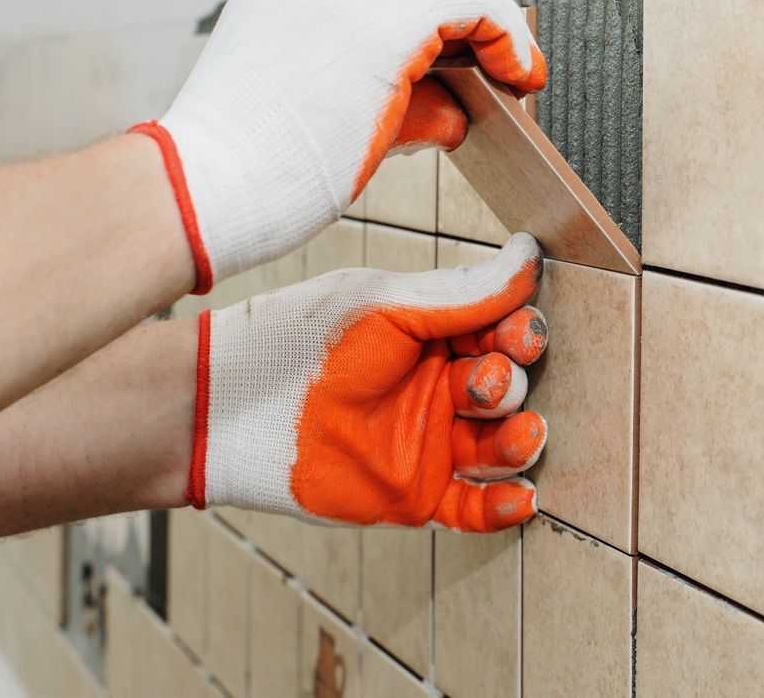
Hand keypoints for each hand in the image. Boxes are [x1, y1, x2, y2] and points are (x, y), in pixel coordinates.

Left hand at [132, 0, 546, 291]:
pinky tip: (392, 61)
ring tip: (447, 68)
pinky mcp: (270, 2)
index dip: (507, 36)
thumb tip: (450, 112)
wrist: (196, 193)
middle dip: (476, 21)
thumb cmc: (273, 191)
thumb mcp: (372, 155)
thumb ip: (424, 116)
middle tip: (497, 65)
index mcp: (367, 25)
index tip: (521, 72)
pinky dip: (382, 20)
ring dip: (429, 18)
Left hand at [189, 233, 548, 532]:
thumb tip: (528, 257)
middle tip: (483, 381)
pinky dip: (503, 504)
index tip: (521, 334)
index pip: (499, 332)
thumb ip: (461, 294)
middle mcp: (435, 387)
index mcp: (430, 335)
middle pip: (506, 387)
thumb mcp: (386, 307)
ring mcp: (429, 441)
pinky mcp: (415, 493)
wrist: (235, 406)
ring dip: (519, 439)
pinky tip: (522, 495)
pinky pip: (474, 506)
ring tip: (516, 431)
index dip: (520, 334)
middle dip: (507, 383)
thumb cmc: (303, 341)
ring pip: (499, 446)